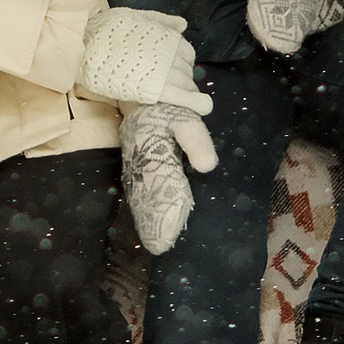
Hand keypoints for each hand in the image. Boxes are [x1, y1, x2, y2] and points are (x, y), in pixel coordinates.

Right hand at [78, 9, 213, 113]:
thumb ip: (161, 20)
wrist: (89, 45)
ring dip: (188, 92)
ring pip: (187, 85)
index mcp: (167, 38)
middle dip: (184, 80)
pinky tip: (204, 107)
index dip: (183, 64)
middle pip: (187, 71)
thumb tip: (183, 25)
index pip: (187, 53)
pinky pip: (182, 97)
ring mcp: (165, 72)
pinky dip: (195, 102)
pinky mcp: (156, 90)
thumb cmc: (109, 30)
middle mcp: (170, 53)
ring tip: (181, 99)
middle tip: (175, 89)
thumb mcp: (137, 17)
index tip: (177, 72)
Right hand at [122, 102, 220, 254]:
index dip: (169, 208)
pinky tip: (150, 229)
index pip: (162, 185)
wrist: (145, 96)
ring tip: (157, 246)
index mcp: (152, 150)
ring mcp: (135, 169)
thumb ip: (195, 141)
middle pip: (147, 198)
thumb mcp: (185, 118)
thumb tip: (208, 165)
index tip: (173, 229)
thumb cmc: (168, 108)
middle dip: (155, 223)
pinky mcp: (135, 171)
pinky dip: (144, 213)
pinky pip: (138, 195)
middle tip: (162, 248)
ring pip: (140, 199)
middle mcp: (140, 163)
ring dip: (148, 222)